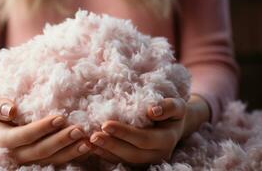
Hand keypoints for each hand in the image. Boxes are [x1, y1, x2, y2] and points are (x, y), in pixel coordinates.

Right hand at [0, 98, 91, 164]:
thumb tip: (11, 110)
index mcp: (4, 140)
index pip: (25, 136)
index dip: (42, 128)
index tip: (60, 118)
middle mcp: (17, 154)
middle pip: (41, 151)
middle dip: (61, 141)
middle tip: (79, 130)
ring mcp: (30, 160)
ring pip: (52, 160)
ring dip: (70, 152)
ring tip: (86, 142)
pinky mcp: (41, 161)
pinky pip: (58, 161)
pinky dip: (72, 155)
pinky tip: (86, 148)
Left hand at [90, 96, 209, 164]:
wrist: (174, 126)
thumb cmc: (172, 112)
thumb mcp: (177, 105)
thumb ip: (168, 107)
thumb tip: (152, 110)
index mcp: (166, 140)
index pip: (143, 139)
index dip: (124, 133)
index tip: (106, 124)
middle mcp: (157, 154)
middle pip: (132, 153)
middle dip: (111, 145)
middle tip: (93, 136)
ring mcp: (147, 160)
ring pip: (124, 160)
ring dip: (105, 152)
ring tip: (89, 142)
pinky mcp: (138, 162)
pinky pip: (120, 160)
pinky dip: (105, 154)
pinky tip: (92, 147)